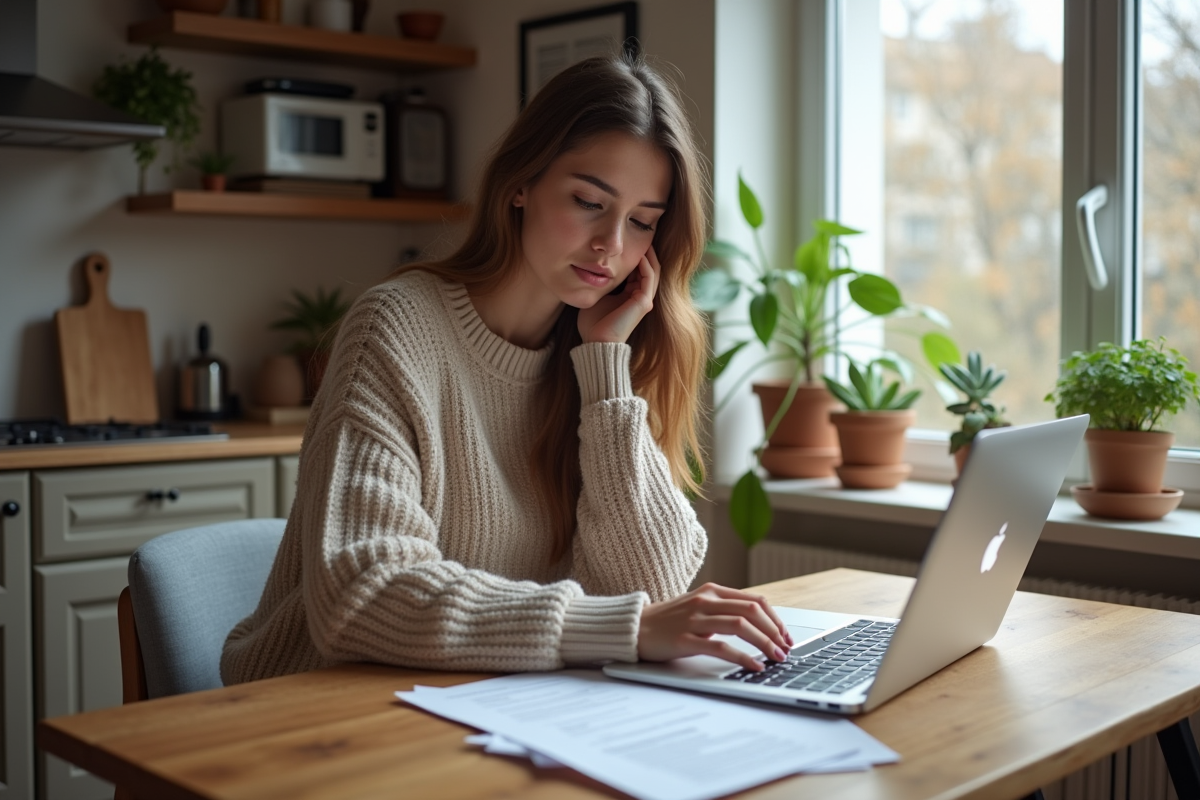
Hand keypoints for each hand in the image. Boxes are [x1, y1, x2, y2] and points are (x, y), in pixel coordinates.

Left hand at [577, 246, 660, 343]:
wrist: (596, 342)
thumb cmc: (593, 323)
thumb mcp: (598, 296)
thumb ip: (601, 283)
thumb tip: (595, 267)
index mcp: (630, 297)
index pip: (638, 272)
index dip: (635, 256)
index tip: (627, 242)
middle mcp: (641, 298)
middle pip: (648, 270)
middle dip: (645, 252)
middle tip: (640, 236)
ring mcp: (644, 301)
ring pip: (652, 272)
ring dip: (649, 255)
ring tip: (644, 241)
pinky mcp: (644, 303)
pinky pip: (649, 278)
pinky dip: (646, 265)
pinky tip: (640, 254)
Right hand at [637, 583, 793, 671]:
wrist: (634, 627)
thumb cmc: (668, 621)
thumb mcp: (699, 608)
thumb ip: (723, 610)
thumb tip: (756, 625)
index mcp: (712, 591)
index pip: (755, 600)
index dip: (775, 619)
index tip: (785, 636)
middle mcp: (706, 601)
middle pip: (752, 611)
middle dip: (775, 631)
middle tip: (786, 649)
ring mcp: (695, 619)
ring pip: (741, 626)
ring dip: (765, 643)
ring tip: (776, 657)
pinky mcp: (685, 638)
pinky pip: (721, 646)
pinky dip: (743, 657)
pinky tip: (754, 666)